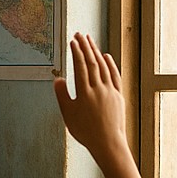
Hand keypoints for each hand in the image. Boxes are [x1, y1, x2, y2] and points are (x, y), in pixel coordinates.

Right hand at [54, 32, 153, 177]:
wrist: (108, 142)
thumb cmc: (85, 131)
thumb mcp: (67, 114)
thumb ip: (62, 95)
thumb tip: (58, 79)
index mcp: (84, 92)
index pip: (80, 66)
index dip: (76, 52)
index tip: (72, 41)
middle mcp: (99, 88)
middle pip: (92, 62)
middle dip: (86, 47)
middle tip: (80, 34)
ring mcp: (110, 90)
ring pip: (103, 66)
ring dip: (96, 52)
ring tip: (90, 41)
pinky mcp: (118, 95)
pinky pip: (114, 75)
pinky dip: (110, 64)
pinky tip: (106, 56)